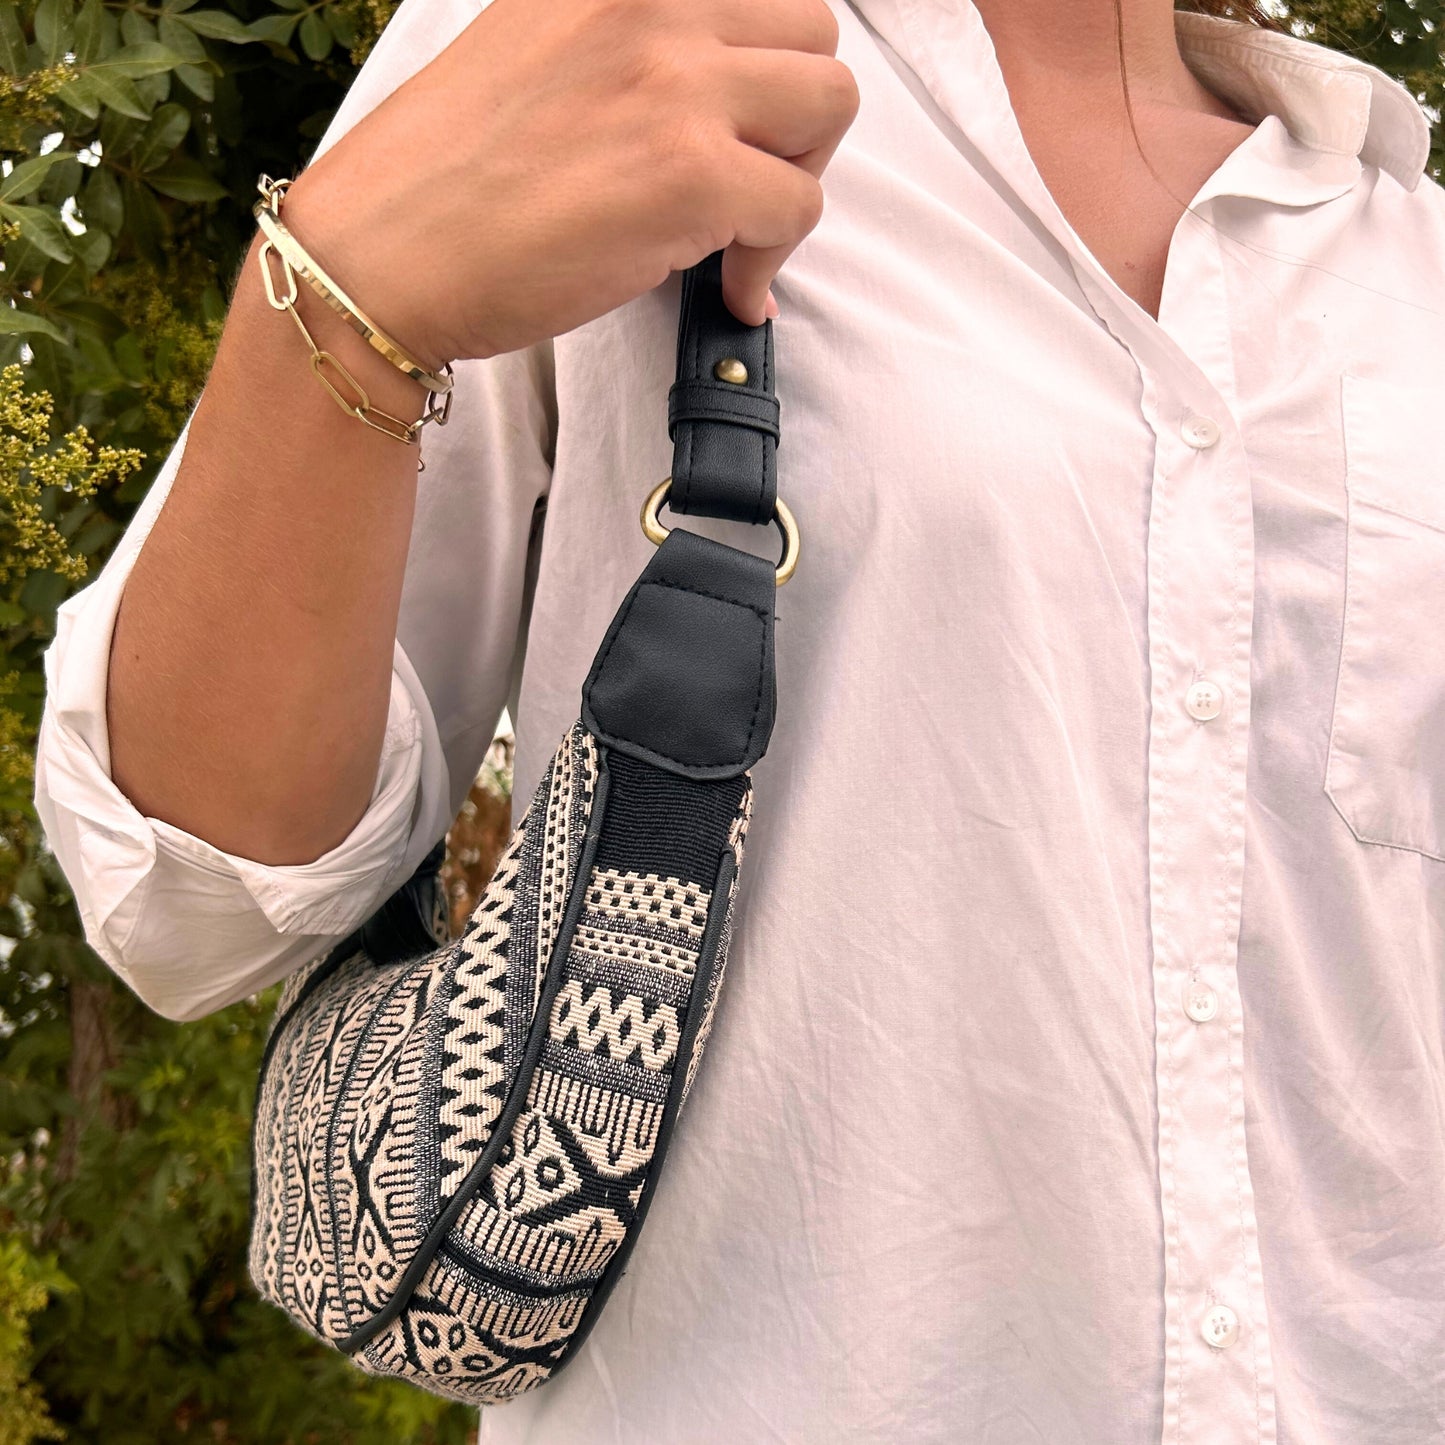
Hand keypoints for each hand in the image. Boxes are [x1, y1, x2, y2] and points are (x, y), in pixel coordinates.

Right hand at [279, 0, 859, 363]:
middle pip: (814, 32)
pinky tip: (727, 289)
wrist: (381, 253)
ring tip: (740, 229)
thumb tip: (700, 84)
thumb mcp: (534, 47)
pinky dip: (772, 259)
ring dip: (797, 174)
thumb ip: (624, 42)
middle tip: (749, 177)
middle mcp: (654, 4)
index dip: (766, 58)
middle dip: (797, 115)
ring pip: (829, 105)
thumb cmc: (444, 176)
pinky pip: (798, 208)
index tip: (746, 119)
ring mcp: (678, 85)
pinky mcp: (693, 177)